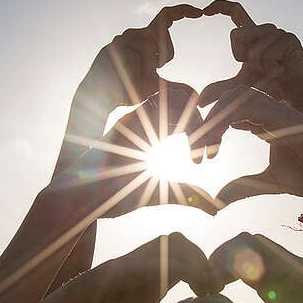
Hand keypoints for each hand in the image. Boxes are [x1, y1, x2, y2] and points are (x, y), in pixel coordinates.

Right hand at [41, 233, 219, 302]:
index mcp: (150, 284)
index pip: (186, 258)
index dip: (206, 270)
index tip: (215, 294)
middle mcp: (140, 271)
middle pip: (180, 241)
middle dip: (203, 260)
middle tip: (211, 289)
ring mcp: (124, 269)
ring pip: (165, 243)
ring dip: (189, 260)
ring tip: (198, 288)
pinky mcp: (107, 273)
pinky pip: (140, 260)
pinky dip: (162, 268)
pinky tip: (171, 290)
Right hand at [61, 84, 221, 216]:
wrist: (87, 199)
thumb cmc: (119, 197)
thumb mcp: (166, 194)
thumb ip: (190, 194)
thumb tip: (216, 207)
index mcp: (152, 129)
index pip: (185, 111)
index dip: (203, 129)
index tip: (206, 158)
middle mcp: (145, 117)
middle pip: (186, 98)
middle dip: (206, 122)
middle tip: (211, 152)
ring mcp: (136, 115)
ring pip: (179, 95)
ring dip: (199, 120)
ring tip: (202, 151)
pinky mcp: (130, 118)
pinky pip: (165, 102)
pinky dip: (187, 120)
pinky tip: (191, 150)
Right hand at [81, 4, 202, 107]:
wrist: (99, 99)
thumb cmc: (125, 91)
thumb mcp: (153, 87)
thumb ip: (171, 85)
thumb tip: (191, 91)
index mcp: (143, 38)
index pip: (165, 18)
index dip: (182, 11)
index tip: (199, 11)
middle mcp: (132, 34)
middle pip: (163, 33)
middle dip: (165, 55)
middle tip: (153, 72)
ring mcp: (122, 38)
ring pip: (152, 46)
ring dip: (149, 69)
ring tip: (135, 78)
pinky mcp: (115, 45)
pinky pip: (139, 55)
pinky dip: (139, 71)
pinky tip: (127, 78)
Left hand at [191, 85, 302, 203]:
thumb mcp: (269, 183)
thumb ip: (244, 187)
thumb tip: (218, 199)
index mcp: (265, 121)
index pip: (229, 110)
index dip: (209, 128)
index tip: (199, 155)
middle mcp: (270, 110)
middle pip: (228, 98)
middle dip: (205, 119)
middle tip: (191, 148)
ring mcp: (277, 109)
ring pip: (235, 97)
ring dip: (212, 119)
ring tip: (200, 146)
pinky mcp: (283, 114)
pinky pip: (246, 106)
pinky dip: (225, 119)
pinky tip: (214, 142)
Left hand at [198, 0, 302, 120]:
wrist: (295, 96)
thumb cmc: (271, 88)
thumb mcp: (241, 86)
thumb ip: (221, 89)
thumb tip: (200, 103)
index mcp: (254, 35)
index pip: (236, 13)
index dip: (221, 7)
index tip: (206, 10)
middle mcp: (265, 30)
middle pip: (237, 34)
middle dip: (240, 56)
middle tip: (257, 68)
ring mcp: (278, 33)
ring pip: (252, 47)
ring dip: (257, 66)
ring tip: (272, 70)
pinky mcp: (289, 39)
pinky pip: (267, 54)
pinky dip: (270, 68)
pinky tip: (281, 71)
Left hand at [208, 233, 302, 302]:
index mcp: (272, 285)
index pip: (236, 260)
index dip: (213, 269)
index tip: (204, 293)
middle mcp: (280, 270)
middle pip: (238, 242)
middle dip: (213, 259)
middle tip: (205, 287)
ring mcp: (292, 265)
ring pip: (249, 239)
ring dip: (226, 255)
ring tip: (216, 284)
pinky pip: (268, 249)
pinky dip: (245, 258)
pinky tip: (237, 282)